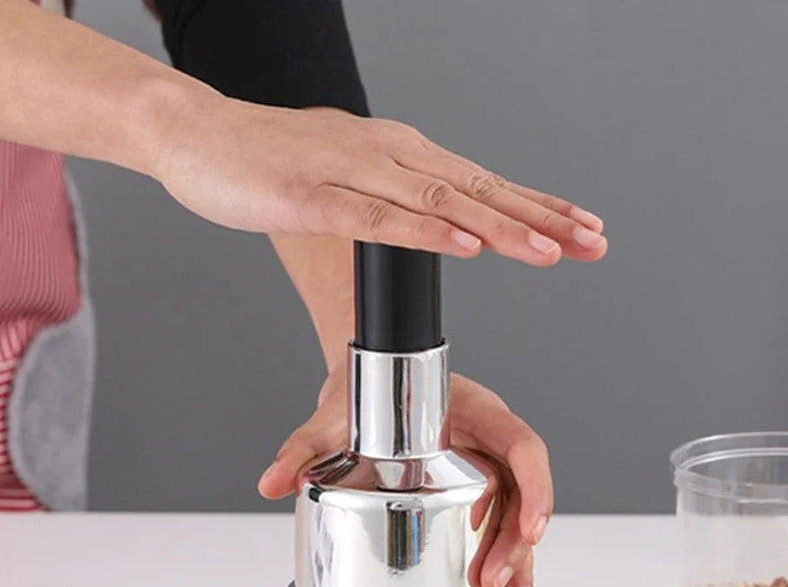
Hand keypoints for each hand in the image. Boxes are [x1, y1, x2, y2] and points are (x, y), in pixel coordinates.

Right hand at [153, 100, 605, 263]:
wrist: (195, 134)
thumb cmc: (264, 160)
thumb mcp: (341, 175)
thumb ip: (386, 197)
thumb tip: (428, 221)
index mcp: (397, 153)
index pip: (480, 183)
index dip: (535, 207)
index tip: (580, 229)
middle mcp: (386, 155)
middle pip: (477, 190)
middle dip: (540, 219)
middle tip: (591, 241)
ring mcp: (352, 172)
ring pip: (440, 204)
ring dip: (500, 228)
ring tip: (549, 252)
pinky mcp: (314, 196)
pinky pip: (378, 218)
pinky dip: (426, 234)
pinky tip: (466, 247)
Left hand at [258, 371, 551, 586]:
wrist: (358, 391)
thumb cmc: (361, 395)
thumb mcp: (333, 418)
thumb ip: (304, 446)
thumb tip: (272, 483)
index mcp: (475, 413)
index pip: (522, 447)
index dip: (537, 489)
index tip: (533, 529)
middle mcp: (488, 442)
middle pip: (524, 495)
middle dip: (517, 545)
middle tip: (494, 584)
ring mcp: (484, 470)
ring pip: (515, 520)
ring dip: (517, 565)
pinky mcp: (471, 496)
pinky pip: (494, 529)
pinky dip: (497, 564)